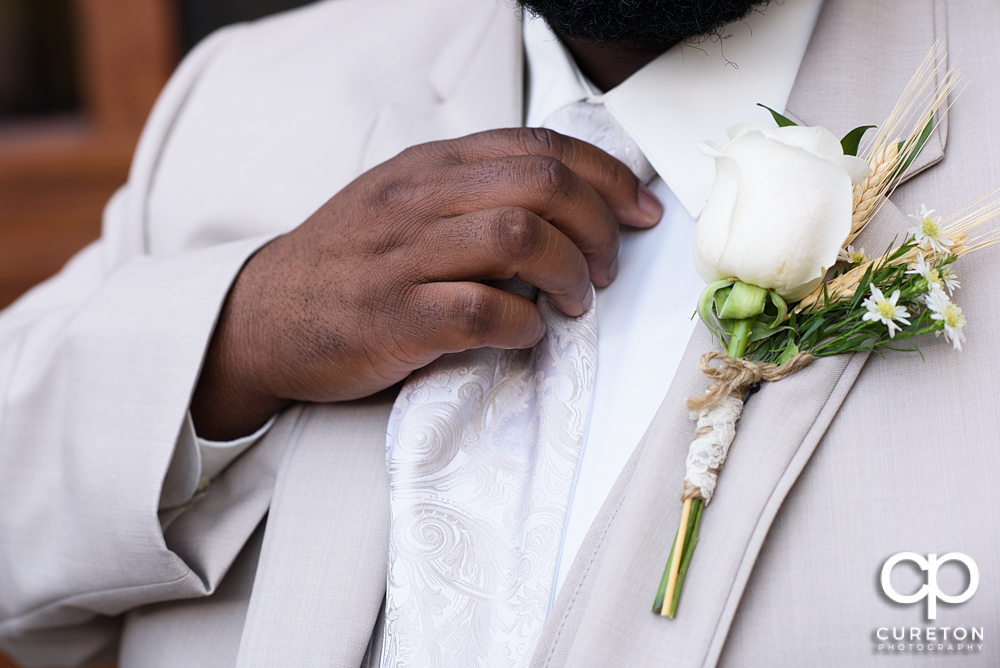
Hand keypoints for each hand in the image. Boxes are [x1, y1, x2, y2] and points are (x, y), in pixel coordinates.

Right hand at [191, 128, 661, 439]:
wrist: (261, 319)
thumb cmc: (347, 265)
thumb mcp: (403, 204)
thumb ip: (472, 195)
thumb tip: (565, 209)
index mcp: (428, 167)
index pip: (538, 146)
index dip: (606, 175)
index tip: (639, 210)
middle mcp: (418, 200)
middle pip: (541, 184)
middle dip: (598, 225)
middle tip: (607, 267)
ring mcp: (402, 257)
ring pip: (518, 237)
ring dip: (569, 272)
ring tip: (575, 302)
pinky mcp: (392, 318)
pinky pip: (480, 311)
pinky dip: (522, 324)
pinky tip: (526, 333)